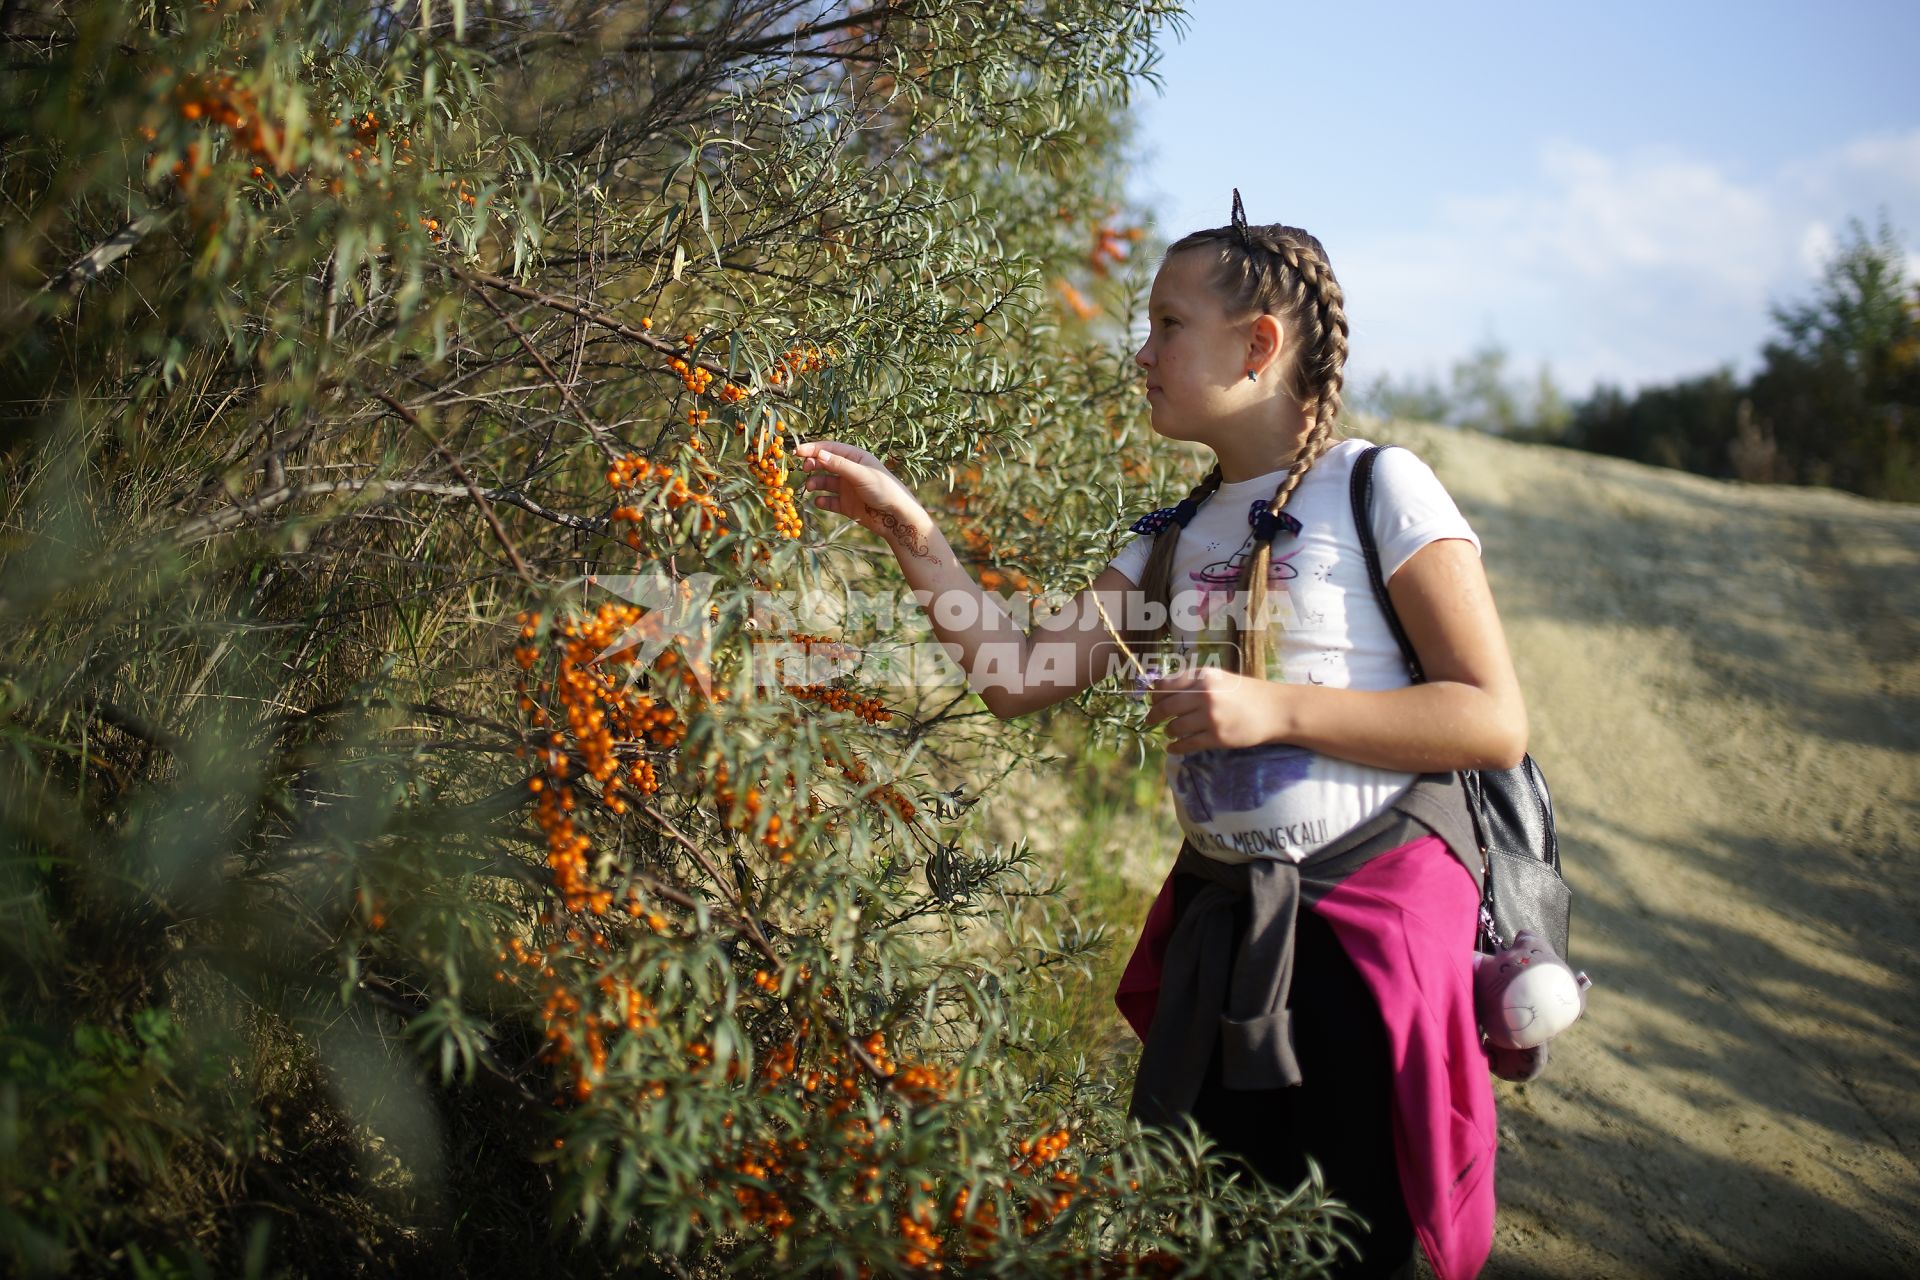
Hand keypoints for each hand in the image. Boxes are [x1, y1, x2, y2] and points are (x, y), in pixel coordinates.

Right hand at [794, 440, 939, 561]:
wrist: (897, 518)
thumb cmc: (884, 490)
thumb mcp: (861, 474)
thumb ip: (839, 465)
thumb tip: (818, 454)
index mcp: (855, 458)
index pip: (830, 449)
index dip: (813, 449)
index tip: (797, 452)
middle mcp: (850, 471)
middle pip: (825, 464)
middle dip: (812, 466)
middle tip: (804, 470)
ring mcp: (848, 488)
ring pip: (825, 483)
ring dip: (815, 483)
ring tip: (809, 487)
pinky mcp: (847, 505)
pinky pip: (830, 501)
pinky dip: (823, 501)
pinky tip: (819, 502)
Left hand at [1143, 666, 1287, 753]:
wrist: (1274, 710)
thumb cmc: (1244, 693)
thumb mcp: (1219, 677)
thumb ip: (1192, 681)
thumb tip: (1159, 689)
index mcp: (1203, 677)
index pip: (1165, 686)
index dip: (1154, 696)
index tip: (1152, 701)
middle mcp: (1205, 695)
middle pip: (1166, 707)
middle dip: (1154, 715)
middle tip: (1150, 720)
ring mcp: (1211, 717)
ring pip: (1175, 727)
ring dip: (1168, 731)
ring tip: (1170, 731)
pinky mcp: (1217, 737)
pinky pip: (1187, 744)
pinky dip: (1176, 747)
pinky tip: (1172, 748)